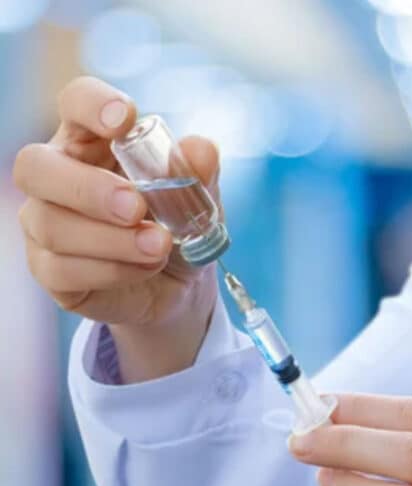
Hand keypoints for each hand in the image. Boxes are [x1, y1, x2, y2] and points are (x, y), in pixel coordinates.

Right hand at [13, 76, 221, 382]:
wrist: (179, 284)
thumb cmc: (177, 224)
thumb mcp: (198, 198)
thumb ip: (199, 173)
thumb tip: (201, 150)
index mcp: (93, 140)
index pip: (75, 102)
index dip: (92, 103)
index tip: (125, 118)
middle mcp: (57, 176)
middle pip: (35, 166)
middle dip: (88, 188)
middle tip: (136, 208)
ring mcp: (44, 223)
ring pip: (50, 224)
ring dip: (112, 239)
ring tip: (160, 246)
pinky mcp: (49, 271)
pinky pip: (61, 270)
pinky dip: (112, 270)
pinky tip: (147, 268)